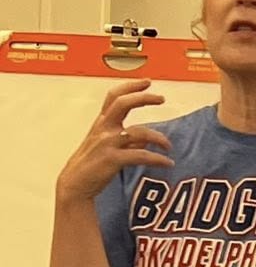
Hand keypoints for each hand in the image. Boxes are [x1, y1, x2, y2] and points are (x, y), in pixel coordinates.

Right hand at [56, 80, 175, 200]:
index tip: (147, 82)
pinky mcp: (112, 159)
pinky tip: (168, 163)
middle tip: (161, 98)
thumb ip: (126, 141)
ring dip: (158, 138)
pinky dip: (158, 159)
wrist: (75, 185)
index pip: (114, 97)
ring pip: (138, 132)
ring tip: (168, 146)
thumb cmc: (92, 164)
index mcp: (101, 124)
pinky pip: (141, 156)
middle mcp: (103, 129)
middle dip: (143, 98)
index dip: (130, 87)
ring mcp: (107, 143)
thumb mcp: (105, 146)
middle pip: (122, 104)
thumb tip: (146, 141)